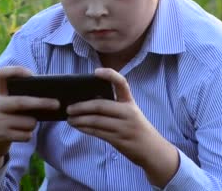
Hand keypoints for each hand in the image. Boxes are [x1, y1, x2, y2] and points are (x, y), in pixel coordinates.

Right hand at [0, 66, 58, 175]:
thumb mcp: (9, 107)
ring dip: (33, 125)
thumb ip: (22, 100)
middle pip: (22, 101)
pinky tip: (21, 135)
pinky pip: (26, 135)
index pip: (2, 74)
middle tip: (56, 104)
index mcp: (0, 94)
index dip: (16, 71)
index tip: (31, 75)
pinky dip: (28, 135)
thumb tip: (49, 99)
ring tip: (25, 126)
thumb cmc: (7, 120)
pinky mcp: (0, 135)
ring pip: (28, 122)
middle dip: (41, 103)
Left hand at [66, 68, 178, 185]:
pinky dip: (84, 129)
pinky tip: (77, 126)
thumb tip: (87, 102)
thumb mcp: (130, 113)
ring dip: (80, 119)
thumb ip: (114, 107)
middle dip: (82, 106)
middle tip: (69, 107)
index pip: (122, 83)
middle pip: (101, 105)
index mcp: (130, 103)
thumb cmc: (136, 129)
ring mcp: (124, 127)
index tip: (96, 72)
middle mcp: (128, 112)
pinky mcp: (119, 139)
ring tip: (69, 118)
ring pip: (96, 120)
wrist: (152, 150)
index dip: (109, 75)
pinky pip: (97, 132)